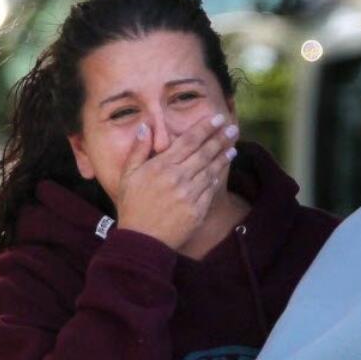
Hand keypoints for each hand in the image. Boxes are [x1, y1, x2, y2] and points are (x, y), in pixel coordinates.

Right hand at [116, 114, 237, 249]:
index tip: (216, 118)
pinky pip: (210, 190)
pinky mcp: (197, 210)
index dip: (204, 128)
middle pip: (204, 153)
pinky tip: (222, 169)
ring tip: (233, 145)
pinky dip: (217, 177)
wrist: (141, 241)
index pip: (188, 141)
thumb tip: (145, 127)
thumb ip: (138, 150)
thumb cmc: (132, 206)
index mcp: (161, 167)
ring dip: (223, 156)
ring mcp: (189, 195)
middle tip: (233, 128)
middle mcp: (177, 178)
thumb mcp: (128, 176)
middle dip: (220, 138)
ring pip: (211, 170)